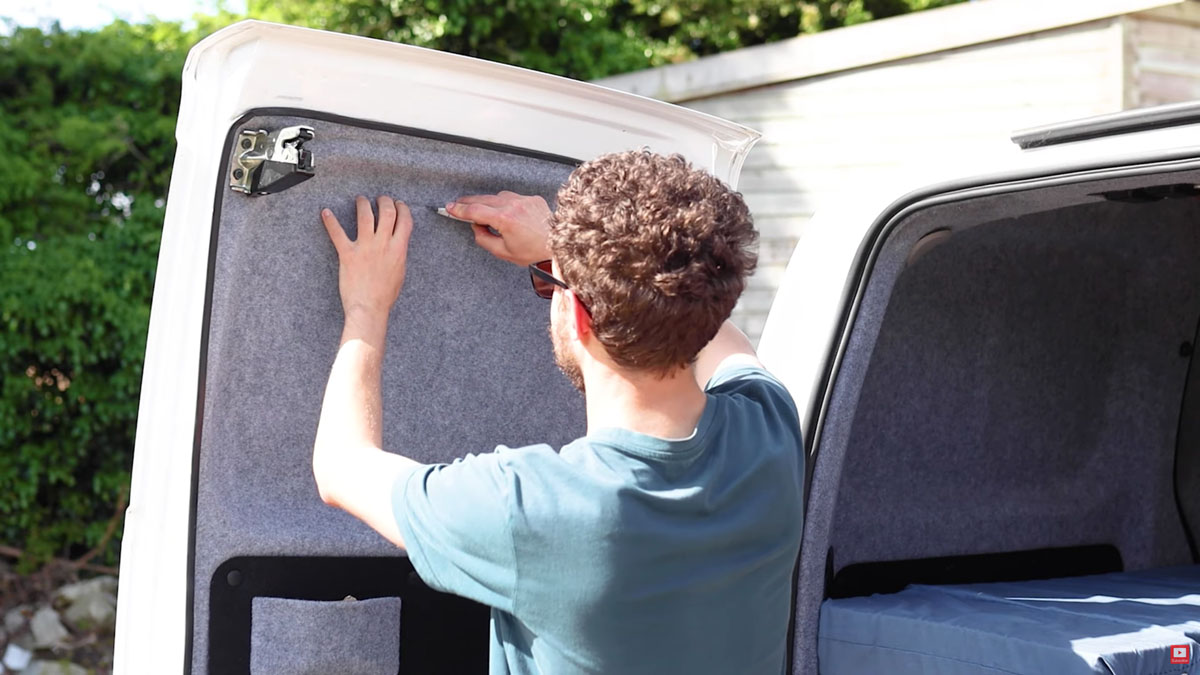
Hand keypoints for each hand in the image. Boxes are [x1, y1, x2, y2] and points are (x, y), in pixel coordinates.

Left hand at [321, 195, 412, 327]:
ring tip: (361, 199)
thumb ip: (398, 254)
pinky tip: (325, 212)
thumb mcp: (400, 272)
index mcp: (398, 249)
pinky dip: (330, 221)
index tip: (399, 204)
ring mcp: (365, 247)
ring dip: (363, 203)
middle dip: (385, 201)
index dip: (402, 208)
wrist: (369, 308)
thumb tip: (397, 243)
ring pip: (365, 215)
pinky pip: (337, 233)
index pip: (405, 220)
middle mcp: (383, 244)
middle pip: (387, 212)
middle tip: (380, 199)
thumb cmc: (385, 295)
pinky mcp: (348, 254)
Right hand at [446, 191, 551, 265]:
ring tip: (485, 214)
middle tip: (458, 205)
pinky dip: (507, 204)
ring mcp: (525, 200)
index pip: (475, 211)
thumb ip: (484, 239)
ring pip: (499, 196)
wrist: (558, 248)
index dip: (460, 210)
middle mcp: (515, 205)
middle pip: (484, 199)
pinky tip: (508, 214)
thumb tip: (476, 227)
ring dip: (490, 203)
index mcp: (505, 219)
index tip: (450, 208)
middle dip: (469, 202)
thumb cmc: (533, 254)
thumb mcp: (503, 252)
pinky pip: (514, 198)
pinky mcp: (533, 199)